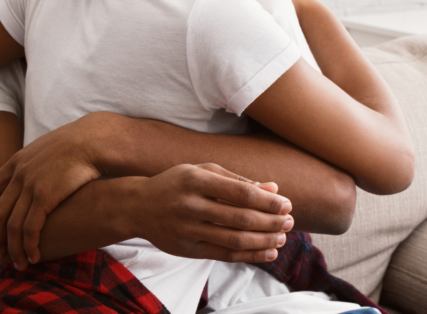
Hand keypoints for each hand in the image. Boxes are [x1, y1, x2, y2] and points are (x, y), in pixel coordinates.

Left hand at [0, 112, 108, 269]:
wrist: (90, 141)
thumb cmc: (74, 146)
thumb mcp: (44, 149)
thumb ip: (32, 163)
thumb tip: (31, 173)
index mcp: (16, 162)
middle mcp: (18, 175)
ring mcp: (29, 186)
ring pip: (12, 225)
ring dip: (13, 248)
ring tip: (18, 264)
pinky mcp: (44, 197)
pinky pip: (30, 228)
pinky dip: (28, 245)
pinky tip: (33, 257)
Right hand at [130, 163, 293, 262]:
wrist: (137, 206)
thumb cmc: (175, 184)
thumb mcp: (201, 172)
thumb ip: (236, 180)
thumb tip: (273, 188)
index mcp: (196, 180)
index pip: (241, 193)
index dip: (269, 201)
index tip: (287, 204)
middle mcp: (190, 204)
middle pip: (242, 218)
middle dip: (272, 222)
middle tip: (289, 222)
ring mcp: (187, 229)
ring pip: (235, 239)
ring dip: (265, 241)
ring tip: (282, 237)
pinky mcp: (187, 249)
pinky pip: (225, 255)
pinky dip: (251, 255)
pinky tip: (268, 252)